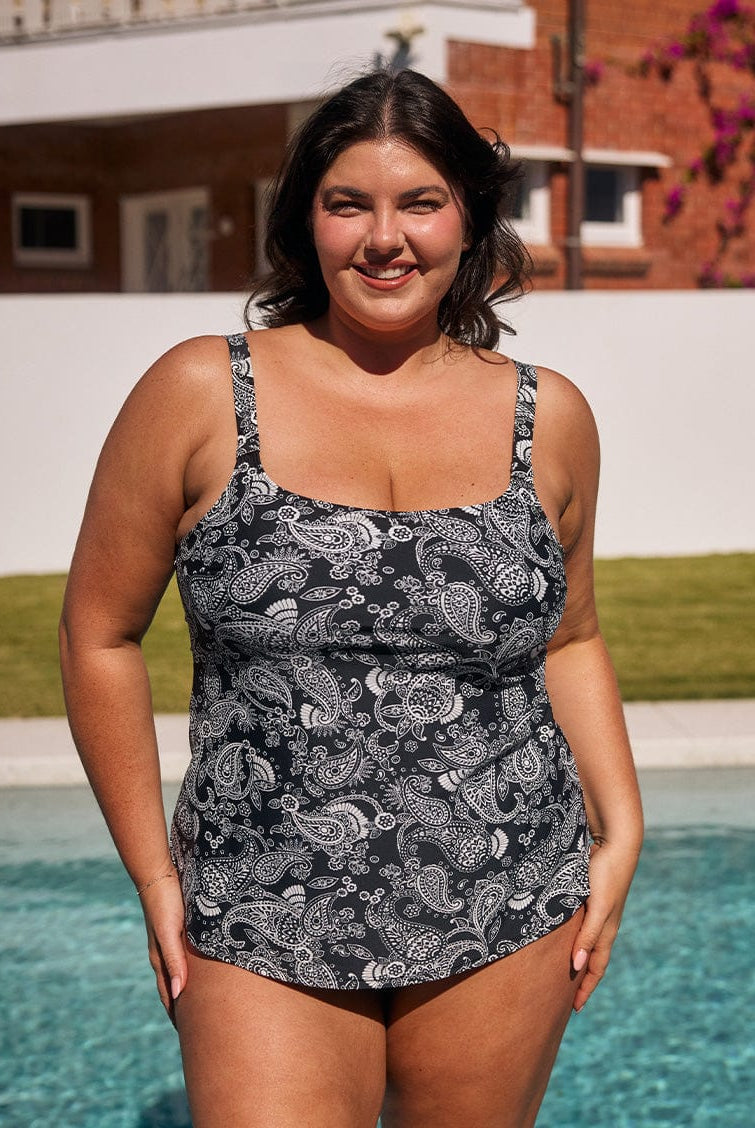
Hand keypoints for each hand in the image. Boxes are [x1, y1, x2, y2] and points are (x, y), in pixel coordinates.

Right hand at [138, 871, 187, 1024]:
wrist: (158, 874)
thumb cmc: (165, 903)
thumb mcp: (171, 933)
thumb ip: (174, 961)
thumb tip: (179, 994)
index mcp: (160, 959)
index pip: (170, 997)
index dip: (179, 1017)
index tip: (191, 1039)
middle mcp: (163, 954)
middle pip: (174, 989)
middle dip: (185, 1010)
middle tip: (200, 1031)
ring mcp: (169, 943)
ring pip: (180, 974)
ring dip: (189, 992)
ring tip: (203, 1008)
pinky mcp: (177, 931)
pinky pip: (184, 959)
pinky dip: (192, 972)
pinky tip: (202, 973)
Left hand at [570, 838, 638, 1011]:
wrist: (615, 842)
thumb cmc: (607, 875)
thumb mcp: (597, 908)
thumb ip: (587, 936)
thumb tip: (577, 967)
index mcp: (606, 931)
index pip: (596, 968)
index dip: (586, 989)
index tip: (574, 1010)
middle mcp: (602, 923)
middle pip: (590, 958)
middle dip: (578, 978)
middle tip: (561, 996)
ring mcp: (595, 909)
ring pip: (582, 940)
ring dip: (572, 956)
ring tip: (555, 968)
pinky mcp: (587, 895)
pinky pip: (577, 923)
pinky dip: (568, 934)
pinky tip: (554, 932)